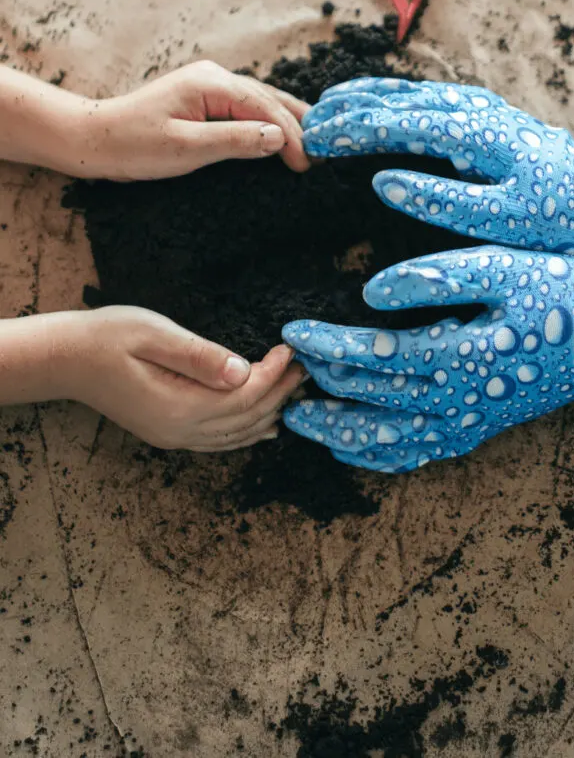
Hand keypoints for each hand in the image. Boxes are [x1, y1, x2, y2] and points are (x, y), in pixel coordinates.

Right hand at [44, 307, 304, 450]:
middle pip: (246, 418)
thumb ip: (200, 356)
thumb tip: (243, 372)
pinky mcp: (168, 432)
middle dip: (280, 392)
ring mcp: (174, 436)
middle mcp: (180, 430)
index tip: (291, 351)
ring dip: (269, 412)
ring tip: (295, 389)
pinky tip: (263, 424)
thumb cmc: (107, 337)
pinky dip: (246, 431)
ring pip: (236, 434)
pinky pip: (219, 440)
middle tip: (305, 367)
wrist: (65, 359)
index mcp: (179, 406)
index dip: (273, 375)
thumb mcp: (155, 334)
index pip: (243, 397)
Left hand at [76, 61, 309, 178]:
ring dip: (287, 122)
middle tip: (322, 154)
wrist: (95, 140)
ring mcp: (209, 86)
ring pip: (261, 101)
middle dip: (297, 125)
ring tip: (314, 142)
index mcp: (211, 83)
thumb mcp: (185, 149)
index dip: (290, 136)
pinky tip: (281, 134)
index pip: (263, 108)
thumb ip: (234, 141)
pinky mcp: (204, 100)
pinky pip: (247, 108)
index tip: (306, 164)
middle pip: (269, 98)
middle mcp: (214, 77)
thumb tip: (277, 137)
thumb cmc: (133, 144)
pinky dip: (268, 121)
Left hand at [282, 246, 573, 472]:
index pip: (374, 360)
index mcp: (458, 358)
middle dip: (321, 386)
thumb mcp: (498, 268)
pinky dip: (379, 456)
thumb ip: (433, 278)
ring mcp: (467, 423)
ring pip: (388, 442)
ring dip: (338, 432)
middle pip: (371, 402)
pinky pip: (418, 455)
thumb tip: (371, 291)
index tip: (291, 332)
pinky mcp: (476, 429)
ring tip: (298, 420)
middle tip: (281, 371)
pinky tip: (353, 449)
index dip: (328, 348)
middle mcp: (458, 401)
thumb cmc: (555, 290)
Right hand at [302, 77, 573, 260]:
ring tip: (325, 107)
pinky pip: (425, 99)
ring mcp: (479, 108)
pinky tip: (378, 107)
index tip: (311, 139)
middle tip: (303, 124)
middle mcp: (472, 110)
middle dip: (347, 110)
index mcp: (472, 134)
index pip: (395, 124)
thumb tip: (383, 181)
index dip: (349, 131)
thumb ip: (441, 199)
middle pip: (396, 100)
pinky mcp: (484, 115)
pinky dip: (392, 100)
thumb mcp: (502, 219)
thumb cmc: (560, 217)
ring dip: (366, 99)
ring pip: (409, 93)